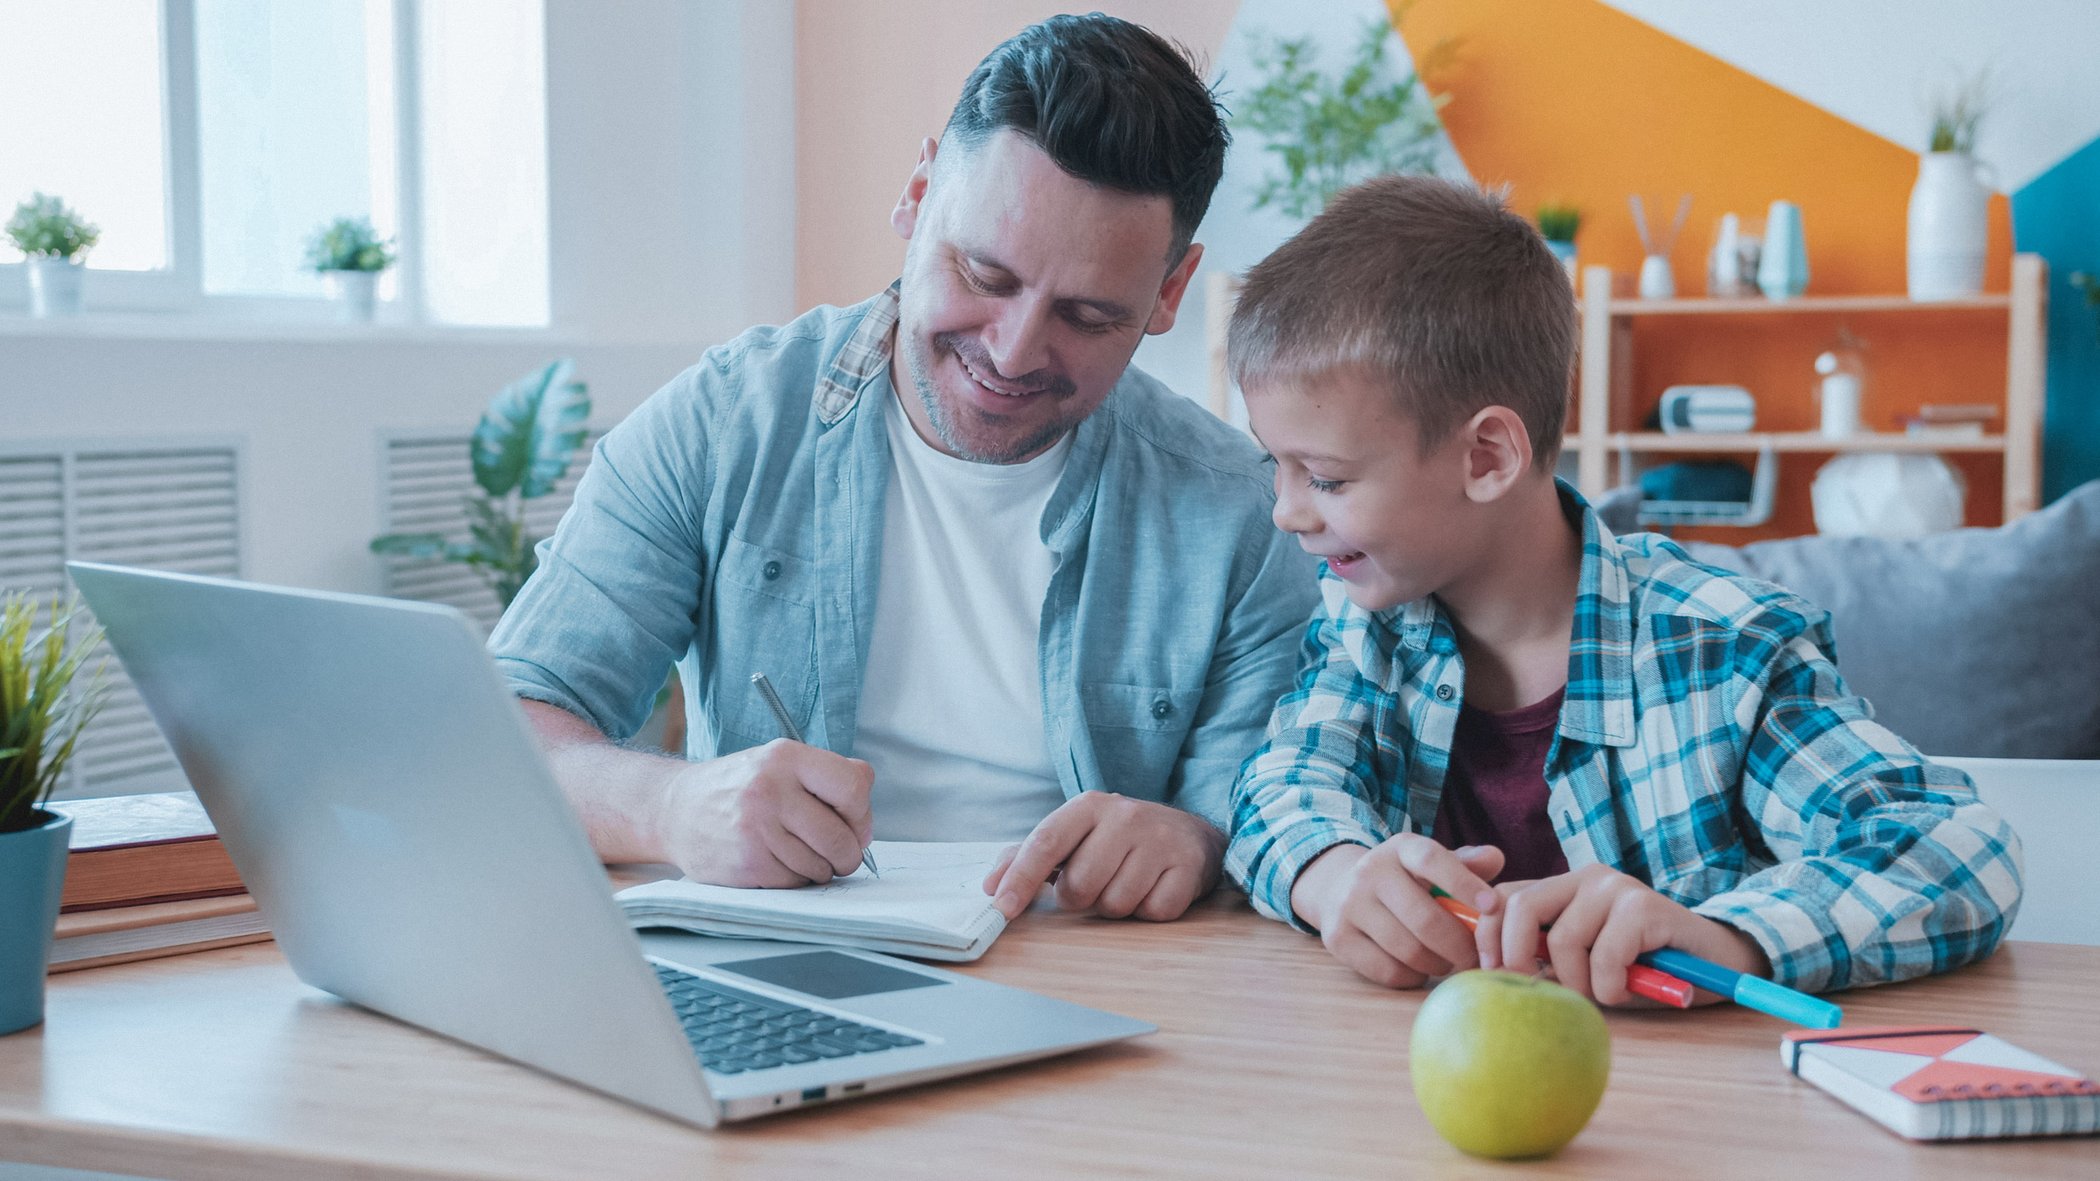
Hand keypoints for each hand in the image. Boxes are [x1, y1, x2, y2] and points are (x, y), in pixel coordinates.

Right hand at [654, 739, 873, 887]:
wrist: (674, 810)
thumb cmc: (738, 788)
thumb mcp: (780, 763)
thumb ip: (829, 777)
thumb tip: (865, 821)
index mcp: (786, 757)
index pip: (853, 787)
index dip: (862, 814)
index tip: (854, 823)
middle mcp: (769, 790)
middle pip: (841, 837)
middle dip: (848, 853)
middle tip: (838, 853)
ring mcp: (755, 828)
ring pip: (820, 867)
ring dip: (820, 869)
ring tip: (800, 854)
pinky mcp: (745, 863)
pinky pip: (794, 883)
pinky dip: (795, 880)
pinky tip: (778, 863)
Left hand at [980, 792, 1224, 921]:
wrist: (1190, 834)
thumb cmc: (1120, 839)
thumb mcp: (1077, 834)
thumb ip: (1029, 855)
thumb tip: (991, 886)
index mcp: (1090, 806)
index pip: (1046, 842)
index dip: (1020, 877)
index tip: (1001, 908)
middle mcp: (1126, 816)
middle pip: (1079, 885)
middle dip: (1080, 898)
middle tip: (1095, 883)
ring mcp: (1160, 841)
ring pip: (1115, 904)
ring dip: (1114, 906)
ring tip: (1126, 882)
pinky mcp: (1188, 868)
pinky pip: (1151, 912)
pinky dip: (1147, 911)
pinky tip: (1152, 889)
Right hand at [1288, 836, 1505, 988]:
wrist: (1338, 889)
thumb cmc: (1404, 881)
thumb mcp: (1430, 864)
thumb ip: (1465, 863)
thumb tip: (1496, 858)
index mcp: (1400, 848)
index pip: (1432, 860)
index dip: (1464, 884)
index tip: (1492, 907)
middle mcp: (1370, 872)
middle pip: (1425, 919)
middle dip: (1459, 946)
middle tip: (1475, 958)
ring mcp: (1349, 905)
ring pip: (1408, 950)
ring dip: (1438, 964)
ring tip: (1446, 961)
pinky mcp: (1337, 938)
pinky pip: (1388, 971)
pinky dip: (1412, 977)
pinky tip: (1418, 969)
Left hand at [1477, 864, 1771, 1004]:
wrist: (1713, 962)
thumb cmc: (1642, 968)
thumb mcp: (1584, 961)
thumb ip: (1545, 954)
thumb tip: (1491, 970)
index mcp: (1564, 887)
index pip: (1502, 898)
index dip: (1488, 937)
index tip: (1492, 976)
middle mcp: (1587, 877)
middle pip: (1521, 908)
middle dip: (1518, 959)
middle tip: (1542, 993)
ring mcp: (1617, 888)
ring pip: (1564, 941)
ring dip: (1580, 984)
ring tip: (1605, 993)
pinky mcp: (1646, 907)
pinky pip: (1605, 955)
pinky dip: (1610, 986)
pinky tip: (1627, 990)